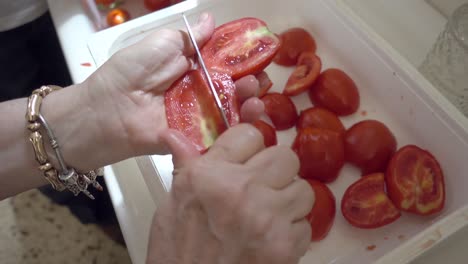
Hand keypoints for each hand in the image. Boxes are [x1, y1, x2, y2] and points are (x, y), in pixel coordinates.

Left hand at [43, 13, 263, 170]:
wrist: (108, 110)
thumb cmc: (131, 72)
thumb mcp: (162, 43)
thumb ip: (190, 37)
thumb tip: (211, 20)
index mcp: (192, 70)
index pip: (225, 65)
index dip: (243, 62)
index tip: (260, 58)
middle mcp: (198, 94)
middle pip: (233, 90)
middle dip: (251, 84)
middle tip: (258, 80)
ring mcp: (198, 118)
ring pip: (232, 112)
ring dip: (250, 104)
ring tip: (256, 97)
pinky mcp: (196, 140)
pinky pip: (221, 136)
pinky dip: (239, 129)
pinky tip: (251, 118)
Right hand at [146, 124, 314, 263]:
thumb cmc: (177, 252)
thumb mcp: (171, 204)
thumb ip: (185, 166)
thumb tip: (172, 134)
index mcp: (209, 175)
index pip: (250, 134)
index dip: (250, 146)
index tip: (247, 158)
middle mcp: (240, 190)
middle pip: (285, 156)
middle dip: (276, 170)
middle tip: (262, 186)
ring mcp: (266, 218)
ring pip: (303, 189)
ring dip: (288, 200)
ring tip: (268, 214)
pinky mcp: (285, 246)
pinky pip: (305, 225)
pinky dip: (292, 232)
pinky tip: (270, 239)